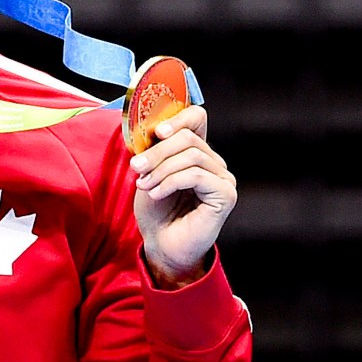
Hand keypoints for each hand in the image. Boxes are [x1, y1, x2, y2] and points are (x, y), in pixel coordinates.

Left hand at [128, 105, 236, 287]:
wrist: (161, 244)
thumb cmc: (155, 209)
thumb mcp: (149, 171)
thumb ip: (154, 148)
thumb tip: (151, 127)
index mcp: (197, 152)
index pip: (197, 118)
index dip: (177, 118)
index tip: (155, 132)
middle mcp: (214, 162)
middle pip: (188, 137)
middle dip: (157, 151)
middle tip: (136, 166)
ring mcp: (223, 178)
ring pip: (191, 155)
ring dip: (161, 169)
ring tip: (144, 185)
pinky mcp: (225, 195)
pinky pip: (196, 175)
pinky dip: (170, 181)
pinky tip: (157, 193)